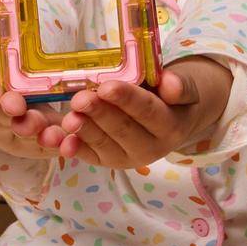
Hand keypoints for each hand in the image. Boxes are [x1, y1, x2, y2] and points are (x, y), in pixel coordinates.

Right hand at [0, 23, 62, 159]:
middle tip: (18, 106)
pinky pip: (52, 145)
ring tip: (50, 131)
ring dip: (39, 134)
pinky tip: (70, 140)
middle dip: (13, 114)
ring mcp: (20, 137)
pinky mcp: (42, 144)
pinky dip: (62, 143)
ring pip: (30, 137)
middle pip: (4, 120)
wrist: (9, 103)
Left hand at [35, 57, 232, 169]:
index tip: (108, 87)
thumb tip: (170, 84)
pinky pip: (89, 155)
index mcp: (169, 127)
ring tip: (69, 118)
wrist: (171, 120)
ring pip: (103, 143)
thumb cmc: (171, 98)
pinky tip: (61, 142)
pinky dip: (74, 149)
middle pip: (121, 129)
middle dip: (99, 114)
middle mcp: (149, 148)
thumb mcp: (184, 88)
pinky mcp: (107, 161)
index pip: (147, 111)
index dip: (127, 99)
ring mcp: (126, 158)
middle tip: (81, 99)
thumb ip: (180, 86)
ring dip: (84, 131)